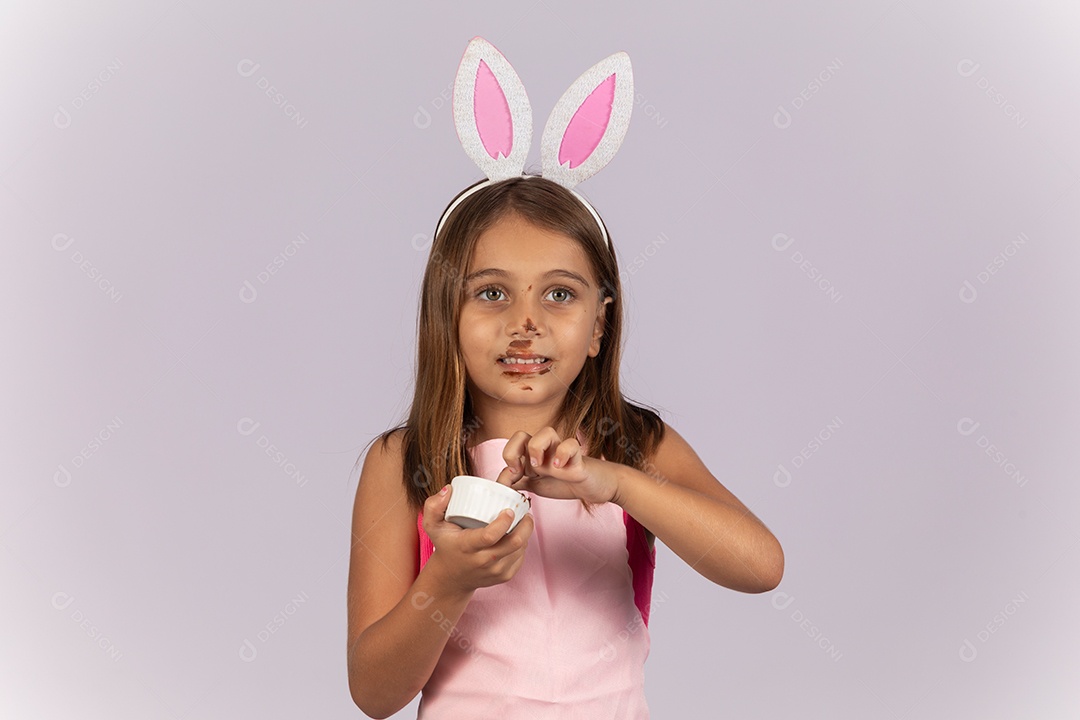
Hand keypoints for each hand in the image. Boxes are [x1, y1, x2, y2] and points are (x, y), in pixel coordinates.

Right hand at [422, 483, 533, 594]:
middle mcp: (483, 561)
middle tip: (525, 511)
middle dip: (525, 524)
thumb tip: (449, 489)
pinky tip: (517, 534)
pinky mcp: (505, 576)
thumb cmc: (445, 546)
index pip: (490, 535)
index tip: (509, 509)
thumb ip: (434, 506)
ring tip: (523, 519)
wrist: (451, 578)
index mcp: (467, 546)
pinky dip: (523, 544)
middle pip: (514, 542)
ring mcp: (496, 571)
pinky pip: (521, 557)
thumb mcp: (432, 526)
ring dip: (526, 532)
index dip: (504, 521)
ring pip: (521, 549)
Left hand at [493, 427, 619, 504]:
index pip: (512, 444)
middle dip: (514, 451)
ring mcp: (561, 452)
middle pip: (521, 434)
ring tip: (540, 468)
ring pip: (546, 431)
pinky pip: (572, 444)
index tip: (513, 477)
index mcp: (533, 455)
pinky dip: (563, 454)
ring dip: (536, 449)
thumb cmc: (565, 482)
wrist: (594, 486)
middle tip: (522, 471)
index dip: (508, 457)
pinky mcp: (578, 459)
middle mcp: (545, 450)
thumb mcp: (536, 485)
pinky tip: (560, 468)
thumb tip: (500, 483)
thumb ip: (519, 483)